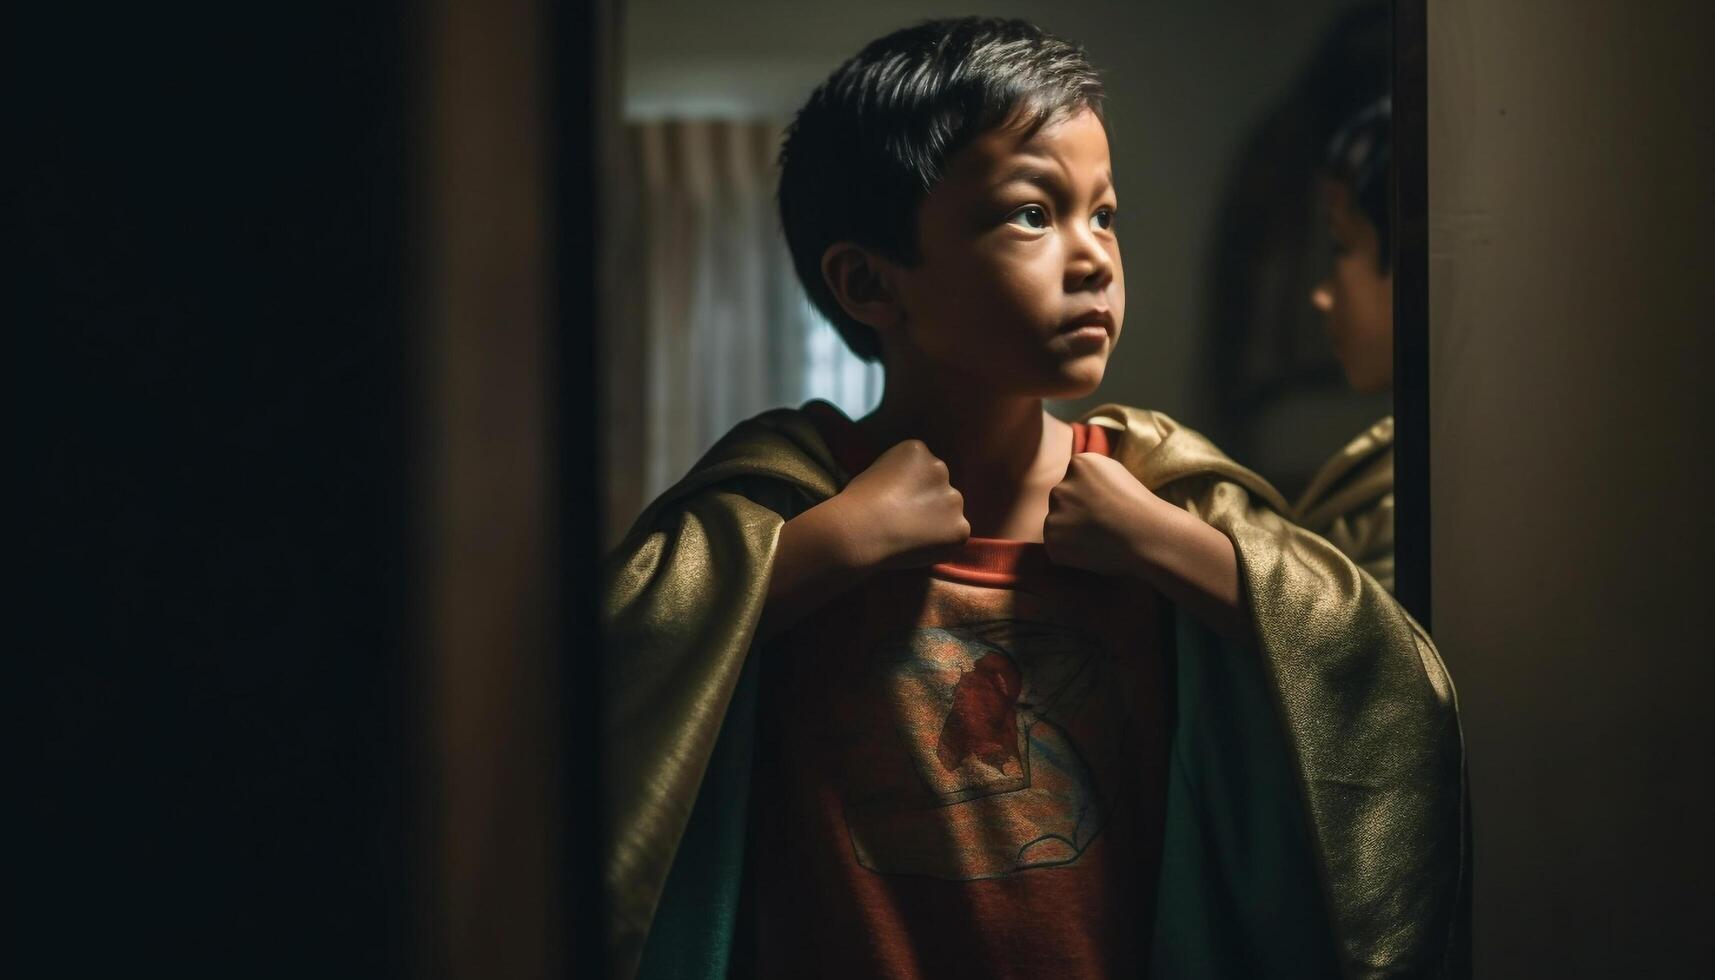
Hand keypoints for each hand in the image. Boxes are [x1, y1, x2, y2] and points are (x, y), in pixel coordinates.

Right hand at [830, 440, 969, 570]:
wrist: (860, 530)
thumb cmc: (856, 503)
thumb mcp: (873, 472)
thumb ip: (897, 476)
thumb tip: (904, 490)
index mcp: (917, 450)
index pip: (922, 466)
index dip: (909, 487)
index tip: (894, 500)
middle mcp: (940, 468)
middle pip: (939, 486)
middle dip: (928, 501)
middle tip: (904, 520)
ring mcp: (953, 498)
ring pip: (949, 511)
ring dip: (936, 521)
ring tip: (908, 536)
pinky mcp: (960, 528)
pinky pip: (954, 535)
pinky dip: (941, 543)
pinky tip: (917, 547)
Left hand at [1042, 452, 1163, 575]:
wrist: (1148, 536)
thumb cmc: (1140, 508)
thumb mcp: (1116, 474)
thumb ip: (1091, 475)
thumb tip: (1077, 483)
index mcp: (1078, 464)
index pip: (1073, 480)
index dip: (1089, 497)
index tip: (1106, 506)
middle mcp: (1061, 486)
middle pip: (1061, 500)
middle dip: (1075, 512)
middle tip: (1102, 525)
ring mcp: (1054, 514)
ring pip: (1057, 523)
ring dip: (1071, 532)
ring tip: (1099, 539)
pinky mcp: (1053, 541)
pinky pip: (1057, 547)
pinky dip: (1069, 553)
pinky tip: (1092, 551)